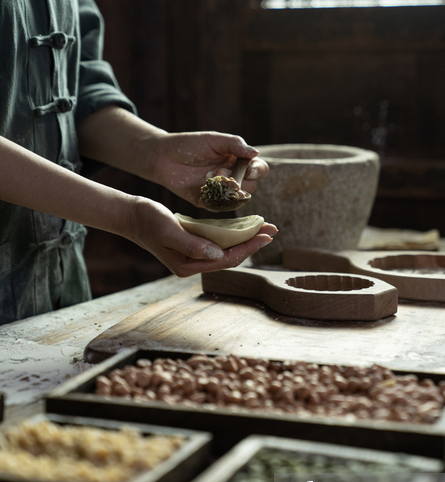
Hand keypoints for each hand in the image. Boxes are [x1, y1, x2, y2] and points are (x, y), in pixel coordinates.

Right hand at [127, 197, 277, 276]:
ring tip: (265, 227)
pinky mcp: (194, 244)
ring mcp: (194, 255)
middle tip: (273, 229)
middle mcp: (193, 264)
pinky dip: (234, 234)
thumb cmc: (148, 221)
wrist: (133, 215)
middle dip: (252, 243)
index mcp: (188, 266)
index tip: (266, 235)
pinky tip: (246, 227)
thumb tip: (218, 253)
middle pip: (230, 256)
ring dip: (247, 238)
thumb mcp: (169, 231)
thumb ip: (192, 244)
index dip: (248, 247)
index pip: (225, 259)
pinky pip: (219, 241)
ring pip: (227, 249)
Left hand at [150, 131, 268, 206]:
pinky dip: (216, 201)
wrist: (163, 157)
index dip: (258, 171)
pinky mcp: (208, 203)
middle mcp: (233, 178)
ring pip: (238, 200)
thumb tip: (255, 153)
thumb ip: (235, 144)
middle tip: (223, 173)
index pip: (259, 169)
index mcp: (238, 162)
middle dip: (241, 181)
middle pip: (252, 186)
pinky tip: (204, 189)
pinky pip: (219, 208)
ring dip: (228, 191)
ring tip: (211, 178)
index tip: (250, 170)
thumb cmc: (190, 145)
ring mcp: (221, 192)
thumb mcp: (213, 140)